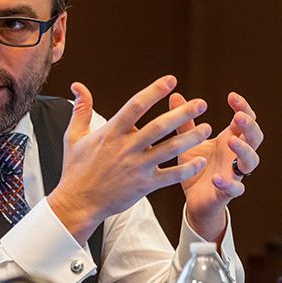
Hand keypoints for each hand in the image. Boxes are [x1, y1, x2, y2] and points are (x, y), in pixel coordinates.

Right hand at [48, 76, 212, 243]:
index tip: (171, 80)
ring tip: (207, 129)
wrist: (78, 202)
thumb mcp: (74, 136)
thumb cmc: (76, 169)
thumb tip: (77, 86)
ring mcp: (136, 167)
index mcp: (111, 133)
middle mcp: (126, 148)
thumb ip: (81, 109)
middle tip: (201, 103)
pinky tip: (200, 161)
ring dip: (191, 138)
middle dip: (182, 113)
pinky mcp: (143, 185)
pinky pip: (170, 176)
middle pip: (159, 126)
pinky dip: (186, 169)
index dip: (154, 91)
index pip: (136, 106)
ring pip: (169, 150)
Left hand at [175, 91, 261, 241]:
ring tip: (231, 141)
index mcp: (230, 139)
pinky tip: (218, 178)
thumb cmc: (196, 167)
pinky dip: (229, 183)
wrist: (194, 200)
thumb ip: (185, 121)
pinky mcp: (228, 192)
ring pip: (251, 161)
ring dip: (244, 150)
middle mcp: (236, 155)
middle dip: (250, 126)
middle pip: (255, 137)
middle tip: (238, 117)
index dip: (243, 107)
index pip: (245, 120)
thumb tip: (175, 95)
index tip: (231, 96)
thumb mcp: (188, 142)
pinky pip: (235, 188)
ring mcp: (235, 173)